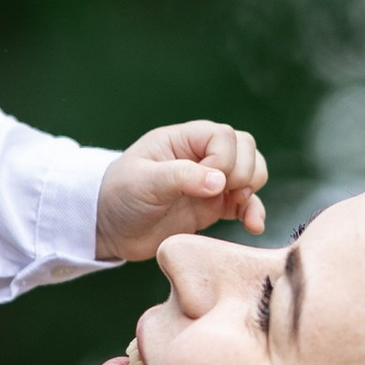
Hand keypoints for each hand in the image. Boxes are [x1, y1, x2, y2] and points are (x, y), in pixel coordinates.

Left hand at [95, 117, 269, 260]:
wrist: (110, 228)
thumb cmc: (119, 195)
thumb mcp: (144, 182)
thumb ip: (181, 177)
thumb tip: (220, 181)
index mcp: (184, 140)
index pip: (225, 136)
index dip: (226, 158)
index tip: (210, 182)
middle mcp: (201, 156)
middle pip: (245, 148)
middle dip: (244, 172)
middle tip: (226, 193)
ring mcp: (210, 181)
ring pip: (252, 172)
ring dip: (253, 188)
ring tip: (238, 205)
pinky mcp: (214, 206)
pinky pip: (246, 203)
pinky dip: (254, 212)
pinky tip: (253, 226)